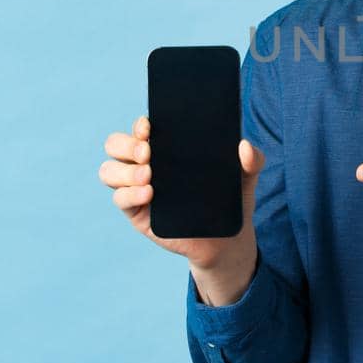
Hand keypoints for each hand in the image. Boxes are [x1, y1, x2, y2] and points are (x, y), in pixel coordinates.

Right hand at [98, 114, 261, 269]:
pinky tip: (147, 193)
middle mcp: (146, 164)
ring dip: (124, 169)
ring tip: (149, 175)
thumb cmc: (230, 198)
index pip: (141, 128)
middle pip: (116, 144)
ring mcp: (138, 188)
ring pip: (110, 170)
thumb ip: (252, 159)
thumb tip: (245, 145)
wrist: (228, 238)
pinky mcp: (138, 213)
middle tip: (148, 152)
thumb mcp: (246, 176)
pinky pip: (120, 199)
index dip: (140, 124)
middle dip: (126, 143)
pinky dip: (129, 194)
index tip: (150, 127)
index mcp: (167, 148)